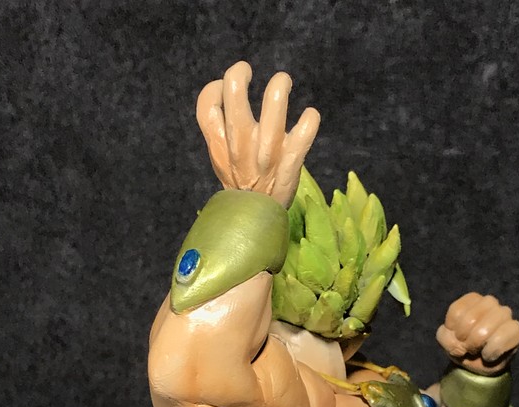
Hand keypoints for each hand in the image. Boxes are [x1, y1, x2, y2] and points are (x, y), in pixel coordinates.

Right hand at [196, 61, 320, 207]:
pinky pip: (299, 146)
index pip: (207, 111)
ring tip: (282, 81)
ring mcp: (266, 162)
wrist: (257, 223)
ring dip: (278, 93)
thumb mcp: (223, 161)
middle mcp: (241, 152)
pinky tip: (311, 115)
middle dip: (239, 79)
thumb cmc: (244, 185)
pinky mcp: (289, 172)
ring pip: (270, 121)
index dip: (214, 90)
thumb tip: (224, 90)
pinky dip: (307, 127)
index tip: (223, 87)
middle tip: (247, 70)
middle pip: (235, 106)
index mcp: (221, 150)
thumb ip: (222, 132)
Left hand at [436, 293, 518, 375]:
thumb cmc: (465, 348)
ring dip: (476, 347)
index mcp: (472, 300)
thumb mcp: (448, 342)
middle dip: (464, 340)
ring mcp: (504, 313)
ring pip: (483, 331)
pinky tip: (489, 355)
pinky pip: (499, 340)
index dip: (452, 331)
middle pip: (469, 320)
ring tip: (477, 350)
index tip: (457, 338)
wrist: (480, 366)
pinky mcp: (515, 328)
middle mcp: (490, 302)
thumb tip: (457, 341)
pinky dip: (489, 353)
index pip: (456, 311)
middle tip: (468, 347)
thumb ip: (445, 337)